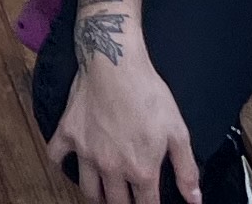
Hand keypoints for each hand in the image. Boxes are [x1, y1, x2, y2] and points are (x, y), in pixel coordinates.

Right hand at [50, 50, 199, 203]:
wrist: (115, 62)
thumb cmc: (148, 93)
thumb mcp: (178, 131)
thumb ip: (187, 170)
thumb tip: (195, 200)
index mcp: (141, 170)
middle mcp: (112, 168)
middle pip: (116, 203)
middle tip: (129, 197)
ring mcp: (86, 152)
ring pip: (88, 190)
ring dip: (98, 197)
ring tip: (105, 193)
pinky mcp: (67, 134)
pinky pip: (56, 157)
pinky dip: (61, 164)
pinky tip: (70, 162)